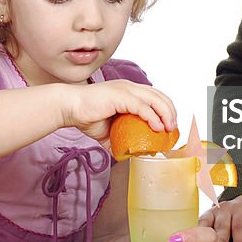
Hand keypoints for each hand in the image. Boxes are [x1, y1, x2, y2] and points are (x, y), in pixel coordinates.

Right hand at [61, 80, 176, 143]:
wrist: (69, 108)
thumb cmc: (85, 115)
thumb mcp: (107, 131)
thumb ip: (118, 140)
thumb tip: (126, 154)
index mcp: (129, 91)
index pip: (155, 96)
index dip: (166, 109)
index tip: (170, 126)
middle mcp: (130, 87)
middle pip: (160, 96)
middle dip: (171, 112)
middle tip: (172, 129)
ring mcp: (126, 90)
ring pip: (155, 99)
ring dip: (166, 114)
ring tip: (169, 129)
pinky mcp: (121, 96)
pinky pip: (142, 107)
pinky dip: (152, 117)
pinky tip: (157, 128)